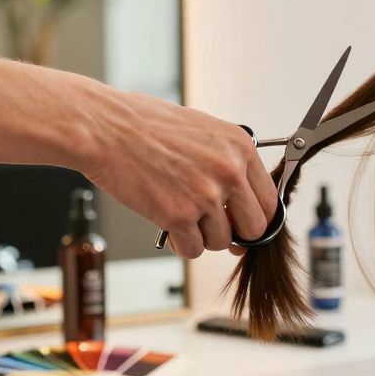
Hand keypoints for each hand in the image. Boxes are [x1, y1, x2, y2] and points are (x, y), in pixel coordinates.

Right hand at [82, 89, 277, 258]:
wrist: (105, 127)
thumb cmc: (147, 126)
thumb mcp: (204, 131)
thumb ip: (228, 164)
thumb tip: (240, 204)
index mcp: (241, 147)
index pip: (269, 200)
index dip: (256, 217)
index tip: (245, 222)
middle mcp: (229, 172)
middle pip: (253, 228)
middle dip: (235, 233)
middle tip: (215, 226)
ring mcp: (205, 196)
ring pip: (220, 242)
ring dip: (202, 237)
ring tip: (182, 216)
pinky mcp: (177, 216)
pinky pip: (192, 249)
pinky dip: (181, 244)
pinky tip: (169, 226)